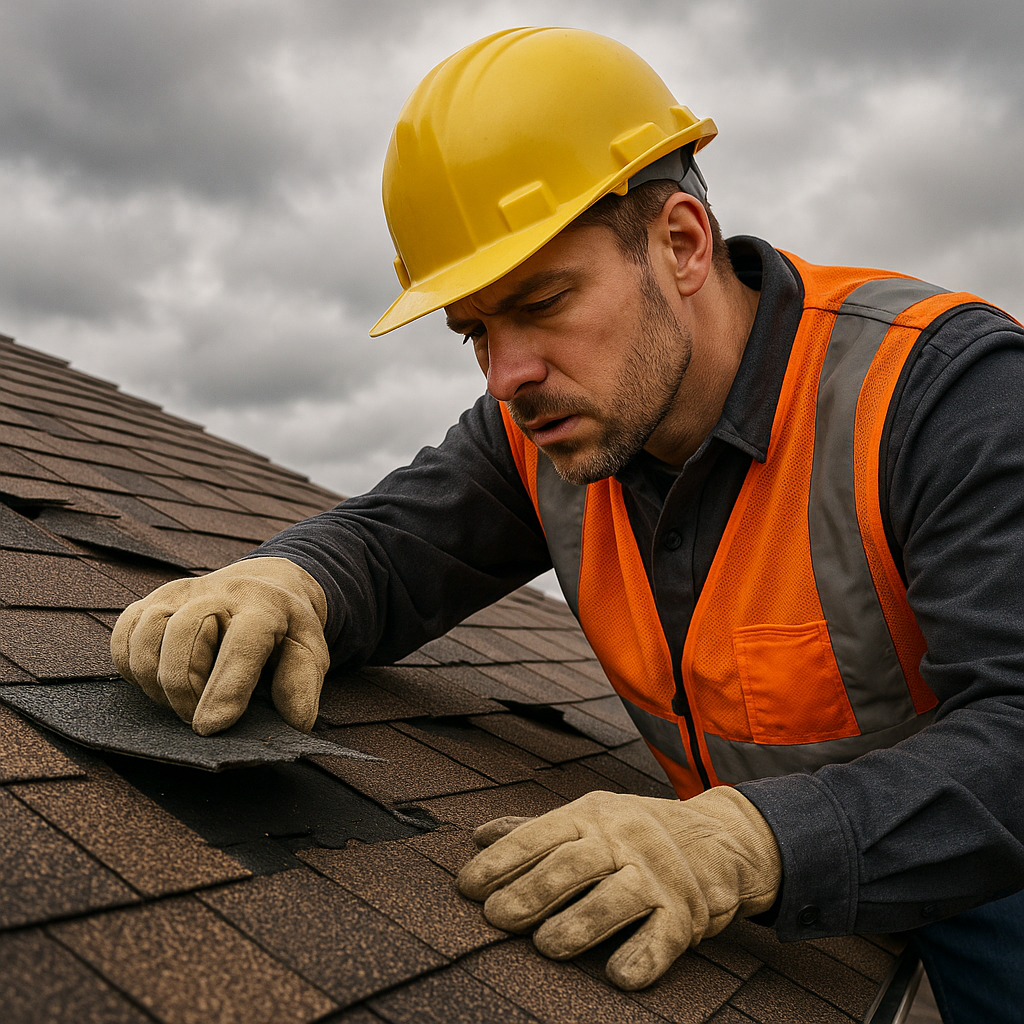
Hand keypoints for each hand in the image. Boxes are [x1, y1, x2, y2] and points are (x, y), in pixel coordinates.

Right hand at [111, 557, 329, 735]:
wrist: (267, 585)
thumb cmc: (286, 629)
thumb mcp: (310, 650)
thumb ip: (302, 683)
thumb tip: (295, 723)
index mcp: (264, 607)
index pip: (241, 644)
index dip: (225, 688)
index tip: (210, 727)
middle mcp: (219, 593)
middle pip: (184, 634)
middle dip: (184, 688)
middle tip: (196, 721)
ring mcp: (182, 593)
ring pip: (148, 633)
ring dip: (156, 679)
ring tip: (181, 703)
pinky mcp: (154, 600)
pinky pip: (125, 633)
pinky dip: (131, 666)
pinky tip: (156, 684)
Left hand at [457, 787, 780, 989]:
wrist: (723, 839)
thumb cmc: (637, 832)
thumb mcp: (590, 818)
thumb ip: (536, 830)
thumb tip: (477, 835)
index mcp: (592, 815)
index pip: (539, 834)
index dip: (502, 860)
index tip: (466, 886)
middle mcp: (623, 838)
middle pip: (572, 865)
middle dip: (531, 892)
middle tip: (496, 919)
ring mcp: (657, 874)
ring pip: (615, 897)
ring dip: (580, 923)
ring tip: (546, 946)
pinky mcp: (688, 911)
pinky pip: (664, 936)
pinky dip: (643, 955)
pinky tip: (618, 976)